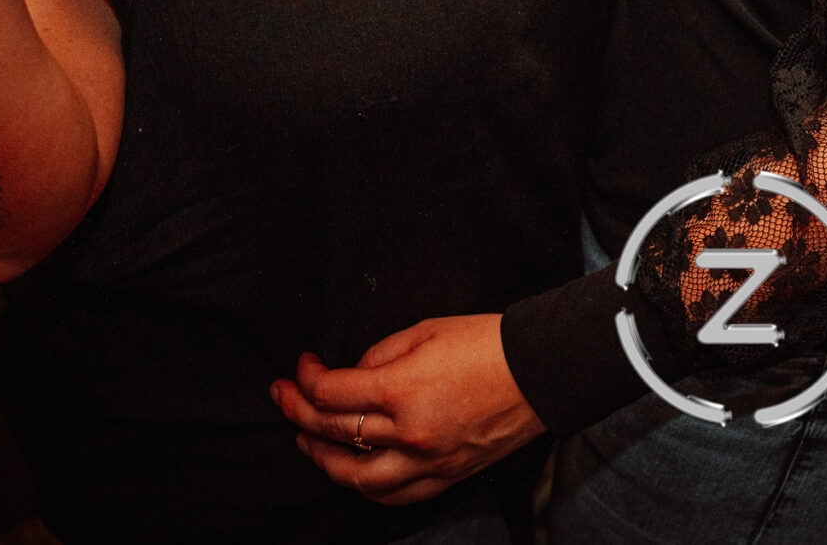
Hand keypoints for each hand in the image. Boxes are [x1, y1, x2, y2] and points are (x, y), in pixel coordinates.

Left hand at [269, 315, 542, 505]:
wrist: (542, 370)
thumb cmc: (488, 343)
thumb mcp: (426, 330)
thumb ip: (380, 354)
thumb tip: (352, 376)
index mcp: (401, 389)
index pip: (331, 392)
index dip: (307, 377)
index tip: (303, 365)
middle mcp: (409, 433)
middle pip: (333, 432)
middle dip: (298, 413)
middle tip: (284, 397)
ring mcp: (428, 461)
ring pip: (356, 477)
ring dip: (322, 459)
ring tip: (306, 441)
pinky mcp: (446, 476)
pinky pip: (394, 496)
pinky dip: (366, 487)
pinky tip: (353, 473)